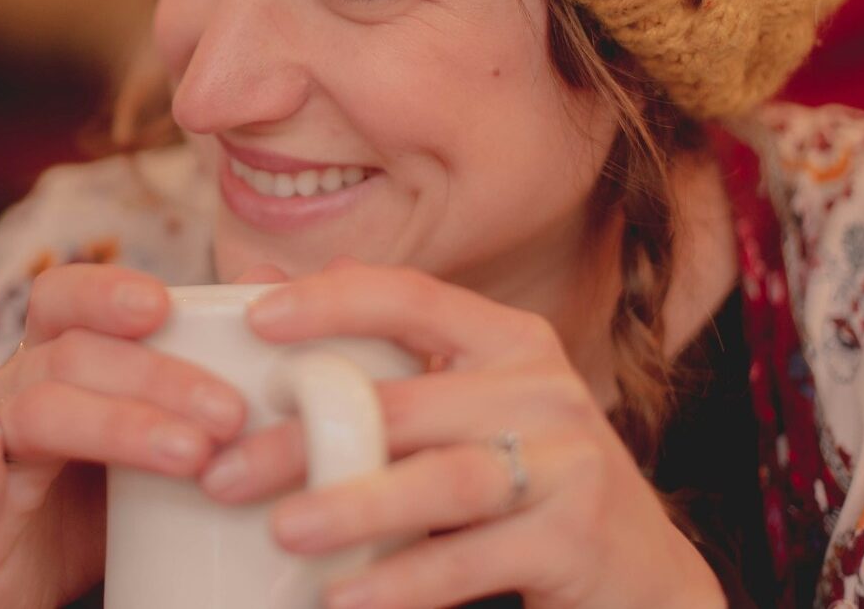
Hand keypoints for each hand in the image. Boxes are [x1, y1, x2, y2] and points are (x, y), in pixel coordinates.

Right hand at [0, 263, 286, 608]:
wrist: (31, 584)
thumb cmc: (105, 496)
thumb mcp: (157, 430)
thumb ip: (208, 361)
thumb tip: (270, 278)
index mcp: (57, 357)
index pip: (65, 297)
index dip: (106, 292)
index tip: (162, 305)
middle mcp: (16, 389)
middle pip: (73, 355)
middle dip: (157, 377)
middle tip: (230, 413)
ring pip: (40, 412)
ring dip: (117, 424)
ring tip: (191, 455)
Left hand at [196, 259, 724, 608]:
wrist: (639, 574)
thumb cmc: (521, 478)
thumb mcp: (459, 406)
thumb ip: (375, 355)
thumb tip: (258, 285)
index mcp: (506, 339)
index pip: (411, 297)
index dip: (331, 300)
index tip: (253, 317)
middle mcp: (542, 387)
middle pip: (404, 403)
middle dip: (305, 438)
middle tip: (223, 473)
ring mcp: (569, 462)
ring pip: (443, 479)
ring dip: (355, 506)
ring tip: (283, 531)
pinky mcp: (576, 538)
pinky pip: (473, 559)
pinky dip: (404, 582)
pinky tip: (343, 597)